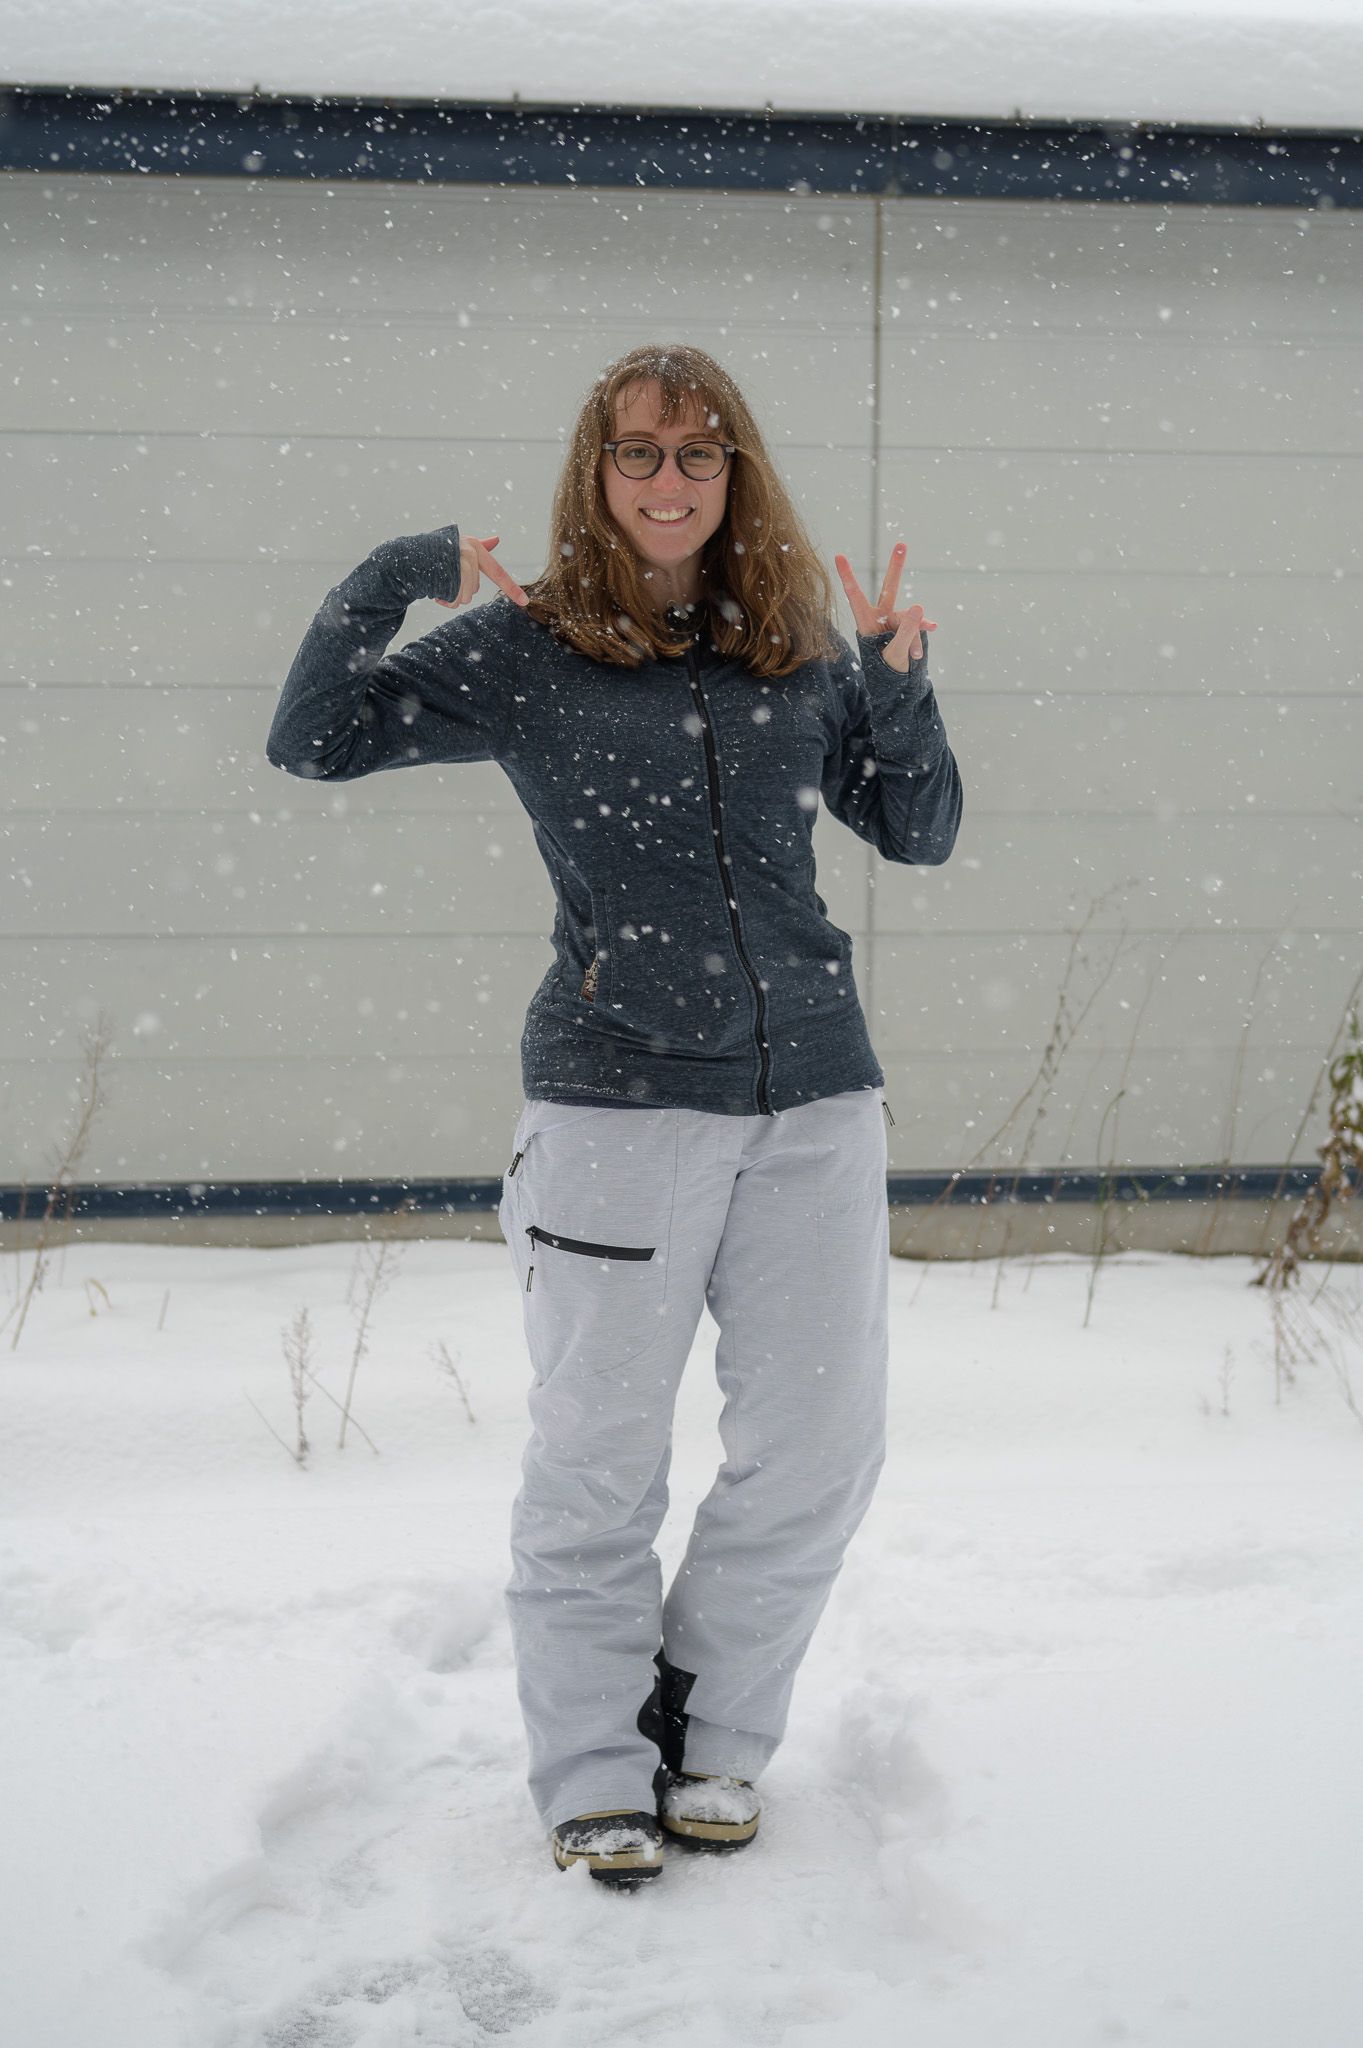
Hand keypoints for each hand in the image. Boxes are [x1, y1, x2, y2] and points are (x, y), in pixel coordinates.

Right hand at [435, 534, 530, 608]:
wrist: (406, 556)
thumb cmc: (432, 552)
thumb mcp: (458, 546)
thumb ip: (478, 546)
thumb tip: (497, 539)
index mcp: (474, 546)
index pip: (497, 572)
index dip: (512, 589)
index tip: (525, 602)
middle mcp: (470, 552)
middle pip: (473, 589)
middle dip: (457, 590)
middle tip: (442, 578)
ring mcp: (460, 562)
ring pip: (464, 596)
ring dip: (449, 597)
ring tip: (436, 583)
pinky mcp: (450, 572)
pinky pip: (454, 598)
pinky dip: (442, 599)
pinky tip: (432, 588)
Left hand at [834, 541, 935, 670]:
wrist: (897, 685)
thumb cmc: (887, 671)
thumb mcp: (896, 654)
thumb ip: (906, 632)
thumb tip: (918, 606)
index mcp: (866, 623)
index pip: (855, 596)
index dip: (847, 576)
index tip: (838, 556)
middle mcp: (881, 617)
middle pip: (889, 588)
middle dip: (897, 567)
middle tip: (902, 544)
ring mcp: (896, 621)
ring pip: (909, 618)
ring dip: (914, 637)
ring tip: (913, 655)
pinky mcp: (910, 626)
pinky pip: (919, 626)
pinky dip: (922, 635)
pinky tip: (929, 634)